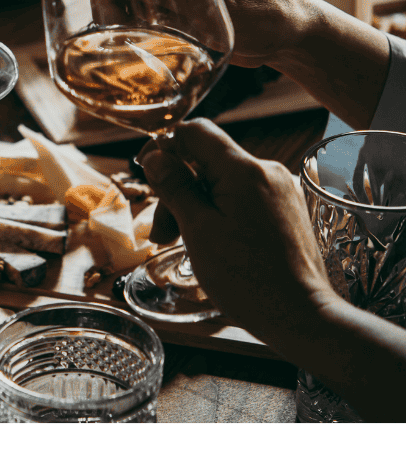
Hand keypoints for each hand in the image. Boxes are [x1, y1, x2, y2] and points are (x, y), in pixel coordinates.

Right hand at [137, 119, 335, 343]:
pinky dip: (218, 213)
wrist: (301, 317)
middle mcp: (267, 171)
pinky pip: (241, 197)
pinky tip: (210, 243)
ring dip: (195, 205)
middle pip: (206, 161)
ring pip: (222, 182)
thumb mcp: (197, 229)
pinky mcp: (285, 210)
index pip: (195, 131)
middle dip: (177, 189)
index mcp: (244, 170)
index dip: (165, 146)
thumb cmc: (246, 278)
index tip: (148, 172)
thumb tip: (154, 155)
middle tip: (162, 234)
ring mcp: (280, 190)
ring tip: (182, 244)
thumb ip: (175, 186)